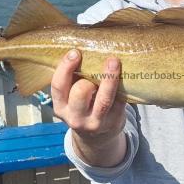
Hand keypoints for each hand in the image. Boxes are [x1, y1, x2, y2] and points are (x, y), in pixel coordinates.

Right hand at [51, 50, 126, 166]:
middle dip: (88, 75)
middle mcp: (75, 118)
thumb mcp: (70, 98)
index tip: (75, 52)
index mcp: (60, 107)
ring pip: (103, 100)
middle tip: (96, 63)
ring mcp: (95, 122)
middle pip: (80, 92)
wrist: (96, 136)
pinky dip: (121, 87)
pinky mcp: (113, 122)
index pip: (58, 86)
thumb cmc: (82, 106)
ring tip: (114, 61)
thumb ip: (72, 80)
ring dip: (109, 78)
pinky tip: (125, 74)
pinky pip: (119, 101)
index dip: (65, 67)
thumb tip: (82, 46)